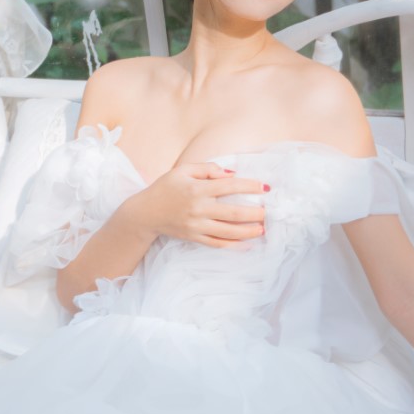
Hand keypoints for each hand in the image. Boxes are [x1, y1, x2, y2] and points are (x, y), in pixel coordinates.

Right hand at [130, 163, 266, 247]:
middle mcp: (198, 208)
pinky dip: (233, 245)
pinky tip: (246, 244)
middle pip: (233, 213)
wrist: (145, 213)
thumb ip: (207, 168)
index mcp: (197, 189)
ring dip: (248, 231)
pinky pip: (217, 244)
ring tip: (262, 229)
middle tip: (267, 212)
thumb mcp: (182, 170)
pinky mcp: (194, 237)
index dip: (249, 186)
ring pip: (228, 231)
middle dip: (254, 213)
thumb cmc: (165, 188)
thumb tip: (231, 174)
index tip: (265, 187)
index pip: (229, 187)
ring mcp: (196, 226)